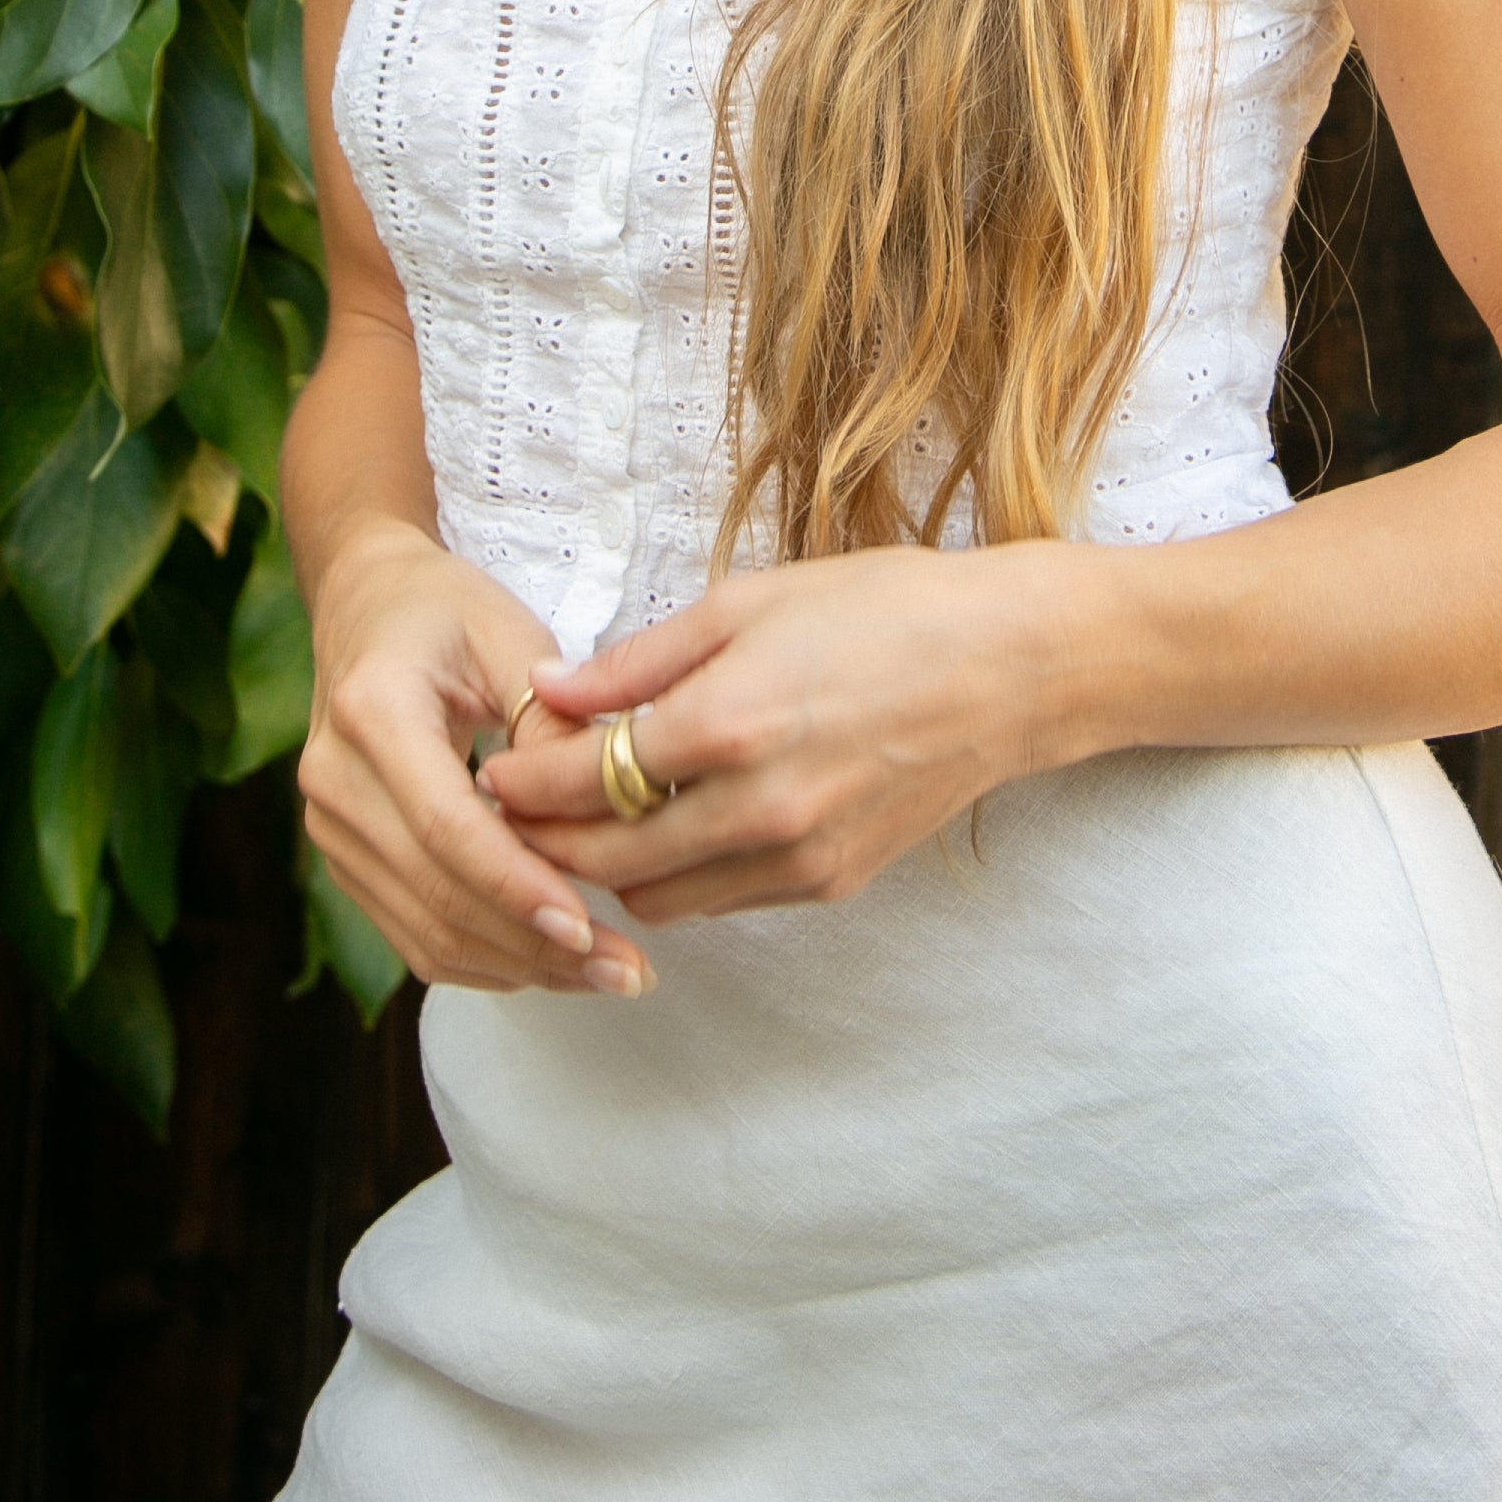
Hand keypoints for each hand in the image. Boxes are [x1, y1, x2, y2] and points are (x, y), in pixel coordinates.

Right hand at [298, 524, 655, 996]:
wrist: (364, 606)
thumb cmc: (445, 610)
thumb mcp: (507, 633)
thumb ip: (551, 716)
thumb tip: (605, 801)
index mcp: (371, 711)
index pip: (447, 825)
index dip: (518, 885)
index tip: (589, 928)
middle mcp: (334, 780)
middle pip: (439, 892)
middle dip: (536, 945)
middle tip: (629, 972)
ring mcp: (329, 829)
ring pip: (426, 931)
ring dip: (519, 965)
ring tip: (606, 973)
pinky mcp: (345, 859)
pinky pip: (413, 934)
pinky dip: (485, 958)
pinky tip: (552, 960)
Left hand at [479, 543, 1072, 925]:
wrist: (1010, 668)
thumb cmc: (884, 608)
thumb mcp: (750, 600)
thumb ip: (640, 658)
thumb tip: (550, 689)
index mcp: (725, 725)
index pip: (583, 782)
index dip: (522, 780)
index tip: (491, 766)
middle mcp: (754, 810)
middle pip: (605, 859)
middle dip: (544, 841)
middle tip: (513, 810)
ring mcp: (795, 859)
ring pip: (658, 898)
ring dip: (610, 867)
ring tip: (590, 817)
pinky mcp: (829, 884)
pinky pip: (721, 900)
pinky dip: (681, 874)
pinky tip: (675, 824)